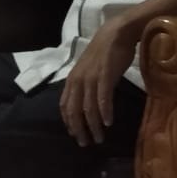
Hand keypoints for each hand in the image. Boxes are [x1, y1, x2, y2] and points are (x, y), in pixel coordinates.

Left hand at [59, 20, 138, 146]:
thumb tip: (85, 103)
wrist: (114, 34)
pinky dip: (105, 112)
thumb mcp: (87, 71)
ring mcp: (91, 78)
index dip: (68, 122)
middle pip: (74, 111)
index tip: (74, 135)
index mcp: (71, 80)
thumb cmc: (102, 53)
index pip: (64, 105)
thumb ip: (84, 86)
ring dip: (93, 125)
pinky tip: (108, 123)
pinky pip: (103, 98)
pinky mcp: (105, 76)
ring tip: (99, 138)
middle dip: (79, 129)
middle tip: (85, 143)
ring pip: (88, 108)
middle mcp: (78, 80)